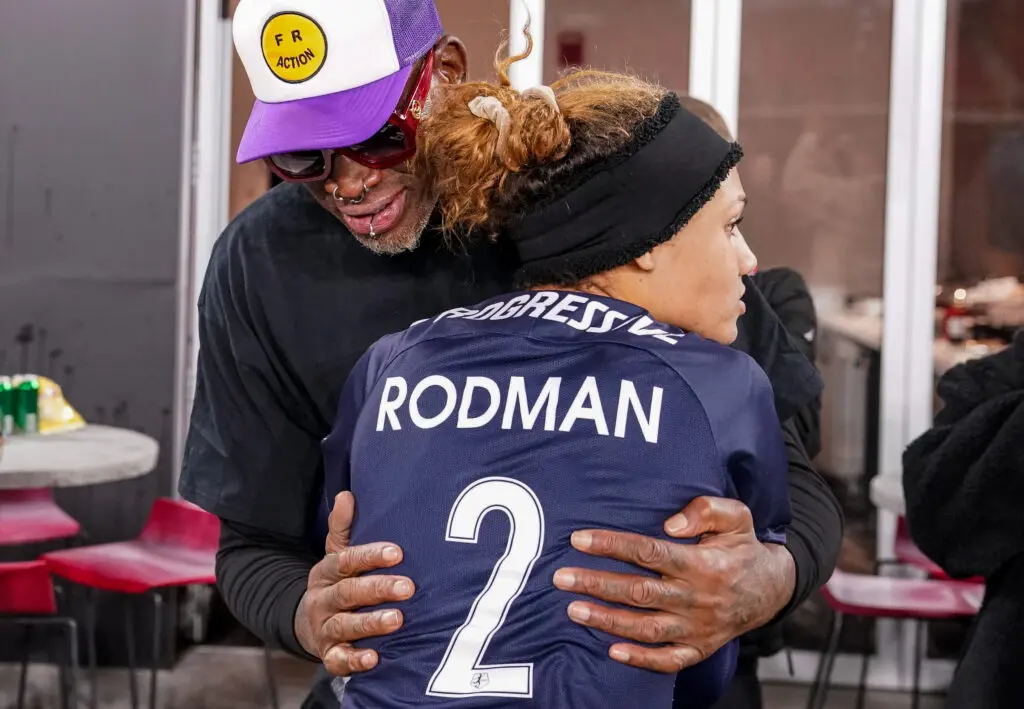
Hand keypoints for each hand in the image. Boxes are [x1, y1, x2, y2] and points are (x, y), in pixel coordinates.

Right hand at [295, 492, 414, 675]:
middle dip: (378, 589)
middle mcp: (322, 599)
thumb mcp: (336, 553)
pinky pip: (338, 660)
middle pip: (348, 592)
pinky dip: (354, 661)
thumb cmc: (337, 582)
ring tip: (397, 620)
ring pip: (344, 625)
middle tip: (408, 587)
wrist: (309, 624)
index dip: (371, 556)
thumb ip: (342, 527)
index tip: (397, 552)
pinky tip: (374, 658)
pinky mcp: (328, 654)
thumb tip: (347, 495)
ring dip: (370, 623)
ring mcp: (324, 628)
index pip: (346, 560)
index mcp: (326, 572)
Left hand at [552, 496, 794, 672]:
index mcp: (703, 563)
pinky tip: (613, 651)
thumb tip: (670, 523)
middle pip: (640, 592)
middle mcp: (697, 598)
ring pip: (647, 628)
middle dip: (597, 584)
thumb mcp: (736, 516)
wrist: (771, 590)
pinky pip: (669, 660)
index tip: (580, 539)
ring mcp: (697, 627)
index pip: (649, 552)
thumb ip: (706, 510)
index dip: (613, 545)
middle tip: (561, 578)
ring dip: (608, 621)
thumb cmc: (742, 547)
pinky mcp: (699, 648)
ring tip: (573, 610)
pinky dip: (641, 660)